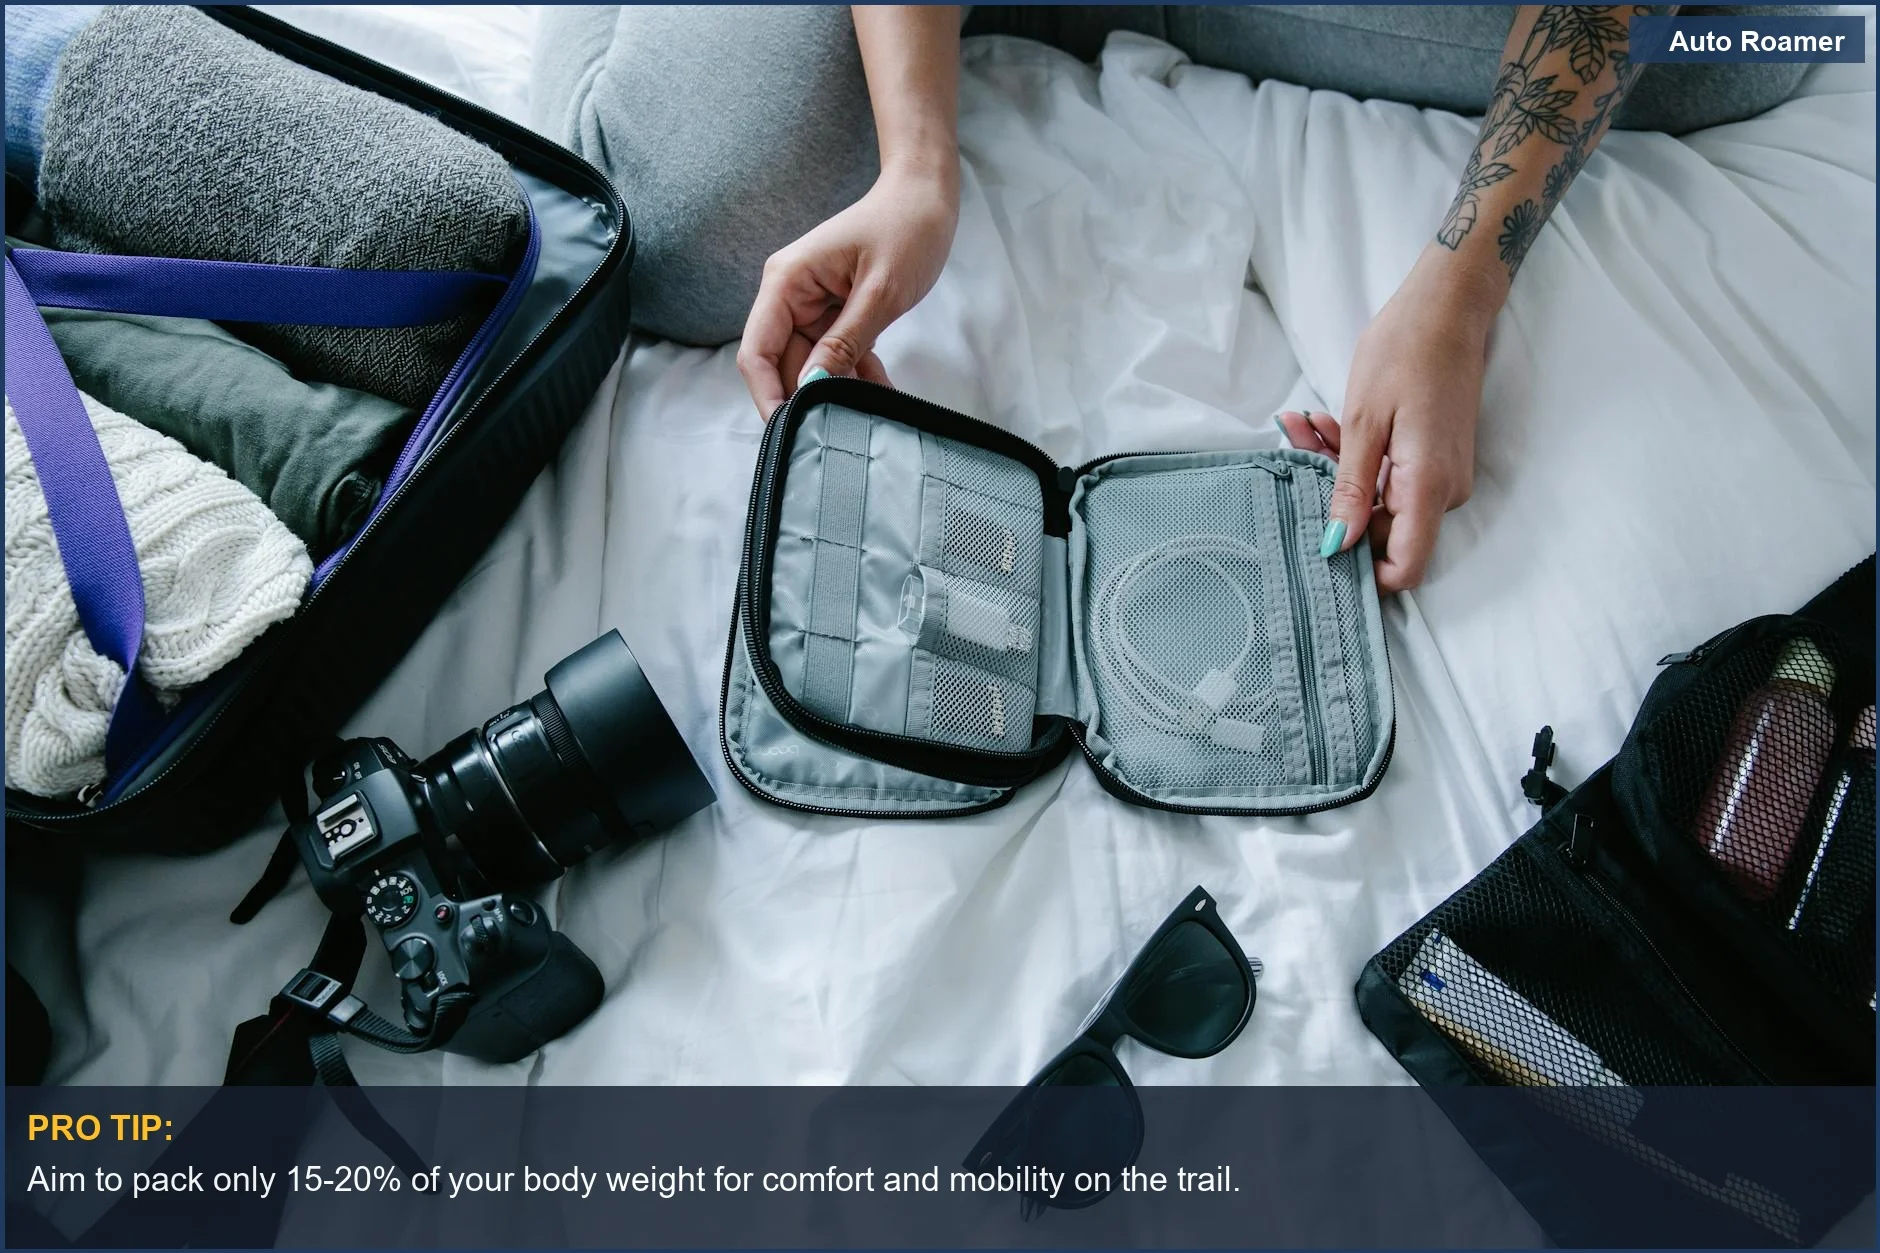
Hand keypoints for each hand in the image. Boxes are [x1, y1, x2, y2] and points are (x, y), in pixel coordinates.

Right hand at [737, 160, 959, 416]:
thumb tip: (813, 385)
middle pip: (784, 364)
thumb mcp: (880, 291)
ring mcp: (812, 306)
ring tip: (870, 415)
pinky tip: (881, 395)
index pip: (757, 350)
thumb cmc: (905, 229)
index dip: (767, 394)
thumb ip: (846, 340)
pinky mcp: (835, 314)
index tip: (789, 430)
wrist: (926, 197)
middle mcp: (791, 296)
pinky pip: (836, 355)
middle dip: (810, 397)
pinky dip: (856, 375)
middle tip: (843, 430)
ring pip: (813, 365)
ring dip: (839, 390)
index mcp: (787, 282)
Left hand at [1277, 245, 1503, 592]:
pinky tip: (1328, 426)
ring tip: (1307, 426)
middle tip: (1295, 448)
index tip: (1318, 545)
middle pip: (1383, 534)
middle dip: (1332, 503)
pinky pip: (1391, 480)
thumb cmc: (1405, 352)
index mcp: (1428, 486)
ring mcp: (1443, 477)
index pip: (1404, 568)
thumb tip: (1337, 544)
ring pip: (1380, 503)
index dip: (1362, 572)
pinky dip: (1357, 461)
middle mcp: (1444, 492)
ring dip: (1337, 473)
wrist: (1448, 307)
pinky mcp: (1436, 461)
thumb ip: (1349, 489)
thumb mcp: (1363, 421)